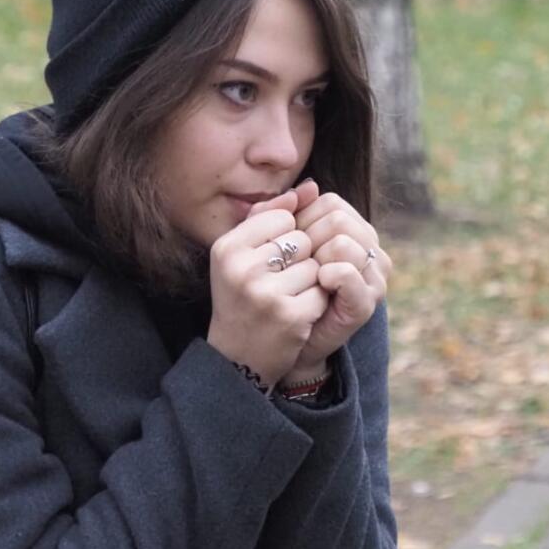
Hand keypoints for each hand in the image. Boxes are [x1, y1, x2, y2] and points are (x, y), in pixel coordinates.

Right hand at [206, 195, 328, 388]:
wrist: (237, 360)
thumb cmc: (241, 298)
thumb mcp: (242, 254)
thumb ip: (271, 215)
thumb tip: (311, 188)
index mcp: (226, 248)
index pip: (282, 217)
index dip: (285, 237)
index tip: (268, 261)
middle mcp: (241, 268)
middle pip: (301, 240)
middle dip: (299, 260)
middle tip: (277, 285)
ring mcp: (265, 293)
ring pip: (315, 265)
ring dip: (309, 282)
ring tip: (286, 299)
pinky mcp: (289, 315)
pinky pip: (322, 291)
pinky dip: (315, 304)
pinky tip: (296, 316)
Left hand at [249, 180, 390, 380]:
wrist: (280, 337)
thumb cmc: (278, 287)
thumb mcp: (274, 245)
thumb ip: (281, 213)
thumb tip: (308, 184)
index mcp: (352, 229)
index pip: (330, 202)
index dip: (301, 218)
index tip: (285, 242)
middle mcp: (369, 248)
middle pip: (338, 219)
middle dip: (308, 239)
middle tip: (293, 264)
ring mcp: (372, 276)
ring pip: (343, 242)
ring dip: (315, 259)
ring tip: (304, 278)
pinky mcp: (366, 301)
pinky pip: (348, 273)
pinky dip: (328, 275)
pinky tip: (317, 284)